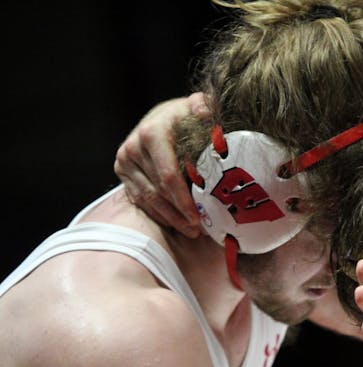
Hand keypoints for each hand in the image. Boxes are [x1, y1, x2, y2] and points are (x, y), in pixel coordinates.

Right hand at [114, 92, 209, 236]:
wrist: (161, 116)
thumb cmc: (185, 116)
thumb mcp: (198, 106)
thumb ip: (204, 108)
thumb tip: (206, 112)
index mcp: (153, 133)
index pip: (168, 175)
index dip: (183, 199)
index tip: (198, 216)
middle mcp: (133, 147)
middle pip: (158, 191)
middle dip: (179, 213)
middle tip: (198, 229)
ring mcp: (124, 161)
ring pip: (148, 199)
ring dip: (170, 218)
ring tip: (190, 230)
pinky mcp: (121, 171)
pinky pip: (139, 199)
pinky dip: (158, 213)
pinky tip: (174, 222)